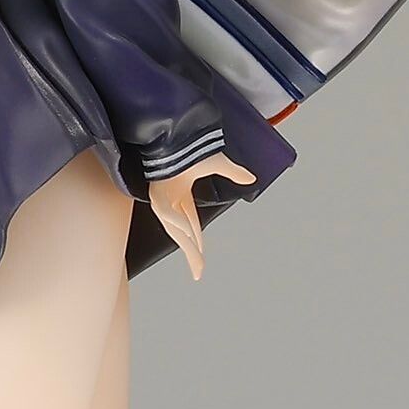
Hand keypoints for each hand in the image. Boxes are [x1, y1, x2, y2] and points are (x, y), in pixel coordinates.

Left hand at [146, 151, 257, 280]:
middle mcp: (170, 201)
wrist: (176, 134)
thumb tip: (251, 178)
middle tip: (198, 274)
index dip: (196, 245)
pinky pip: (170, 214)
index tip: (200, 263)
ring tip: (197, 261)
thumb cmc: (189, 147)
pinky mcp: (157, 193)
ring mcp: (162, 199)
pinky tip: (189, 236)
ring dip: (187, 244)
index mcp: (181, 196)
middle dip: (191, 254)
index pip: (191, 227)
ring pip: (175, 229)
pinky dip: (180, 224)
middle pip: (182, 234)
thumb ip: (234, 173)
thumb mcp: (217, 163)